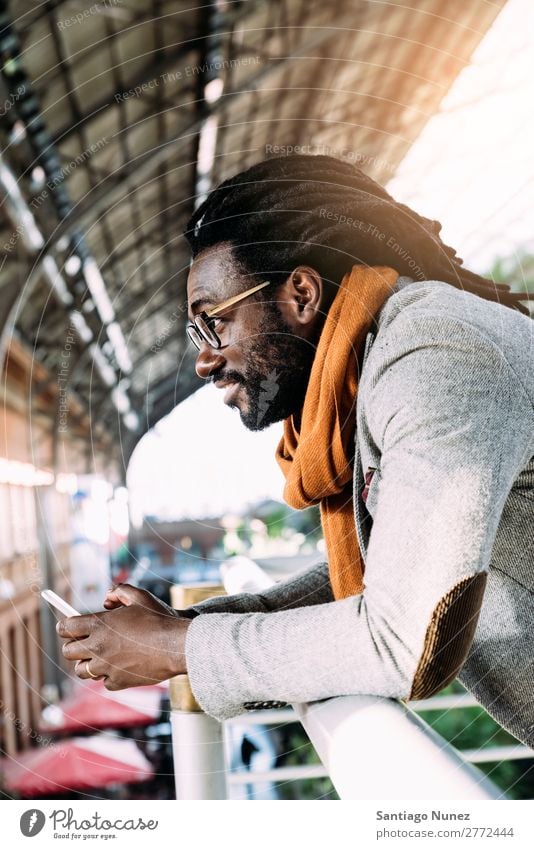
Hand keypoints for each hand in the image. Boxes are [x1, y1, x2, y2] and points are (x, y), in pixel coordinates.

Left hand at [56, 584, 190, 689]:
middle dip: (73, 645)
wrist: (176, 646)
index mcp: (99, 625)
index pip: (66, 627)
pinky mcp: (117, 682)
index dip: (65, 626)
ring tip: (100, 656)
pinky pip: (104, 681)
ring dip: (87, 663)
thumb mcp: (140, 597)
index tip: (68, 626)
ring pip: (81, 671)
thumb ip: (120, 592)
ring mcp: (106, 667)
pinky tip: (121, 666)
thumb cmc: (159, 619)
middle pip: (68, 651)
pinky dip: (110, 675)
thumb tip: (107, 599)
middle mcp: (98, 647)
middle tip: (84, 642)